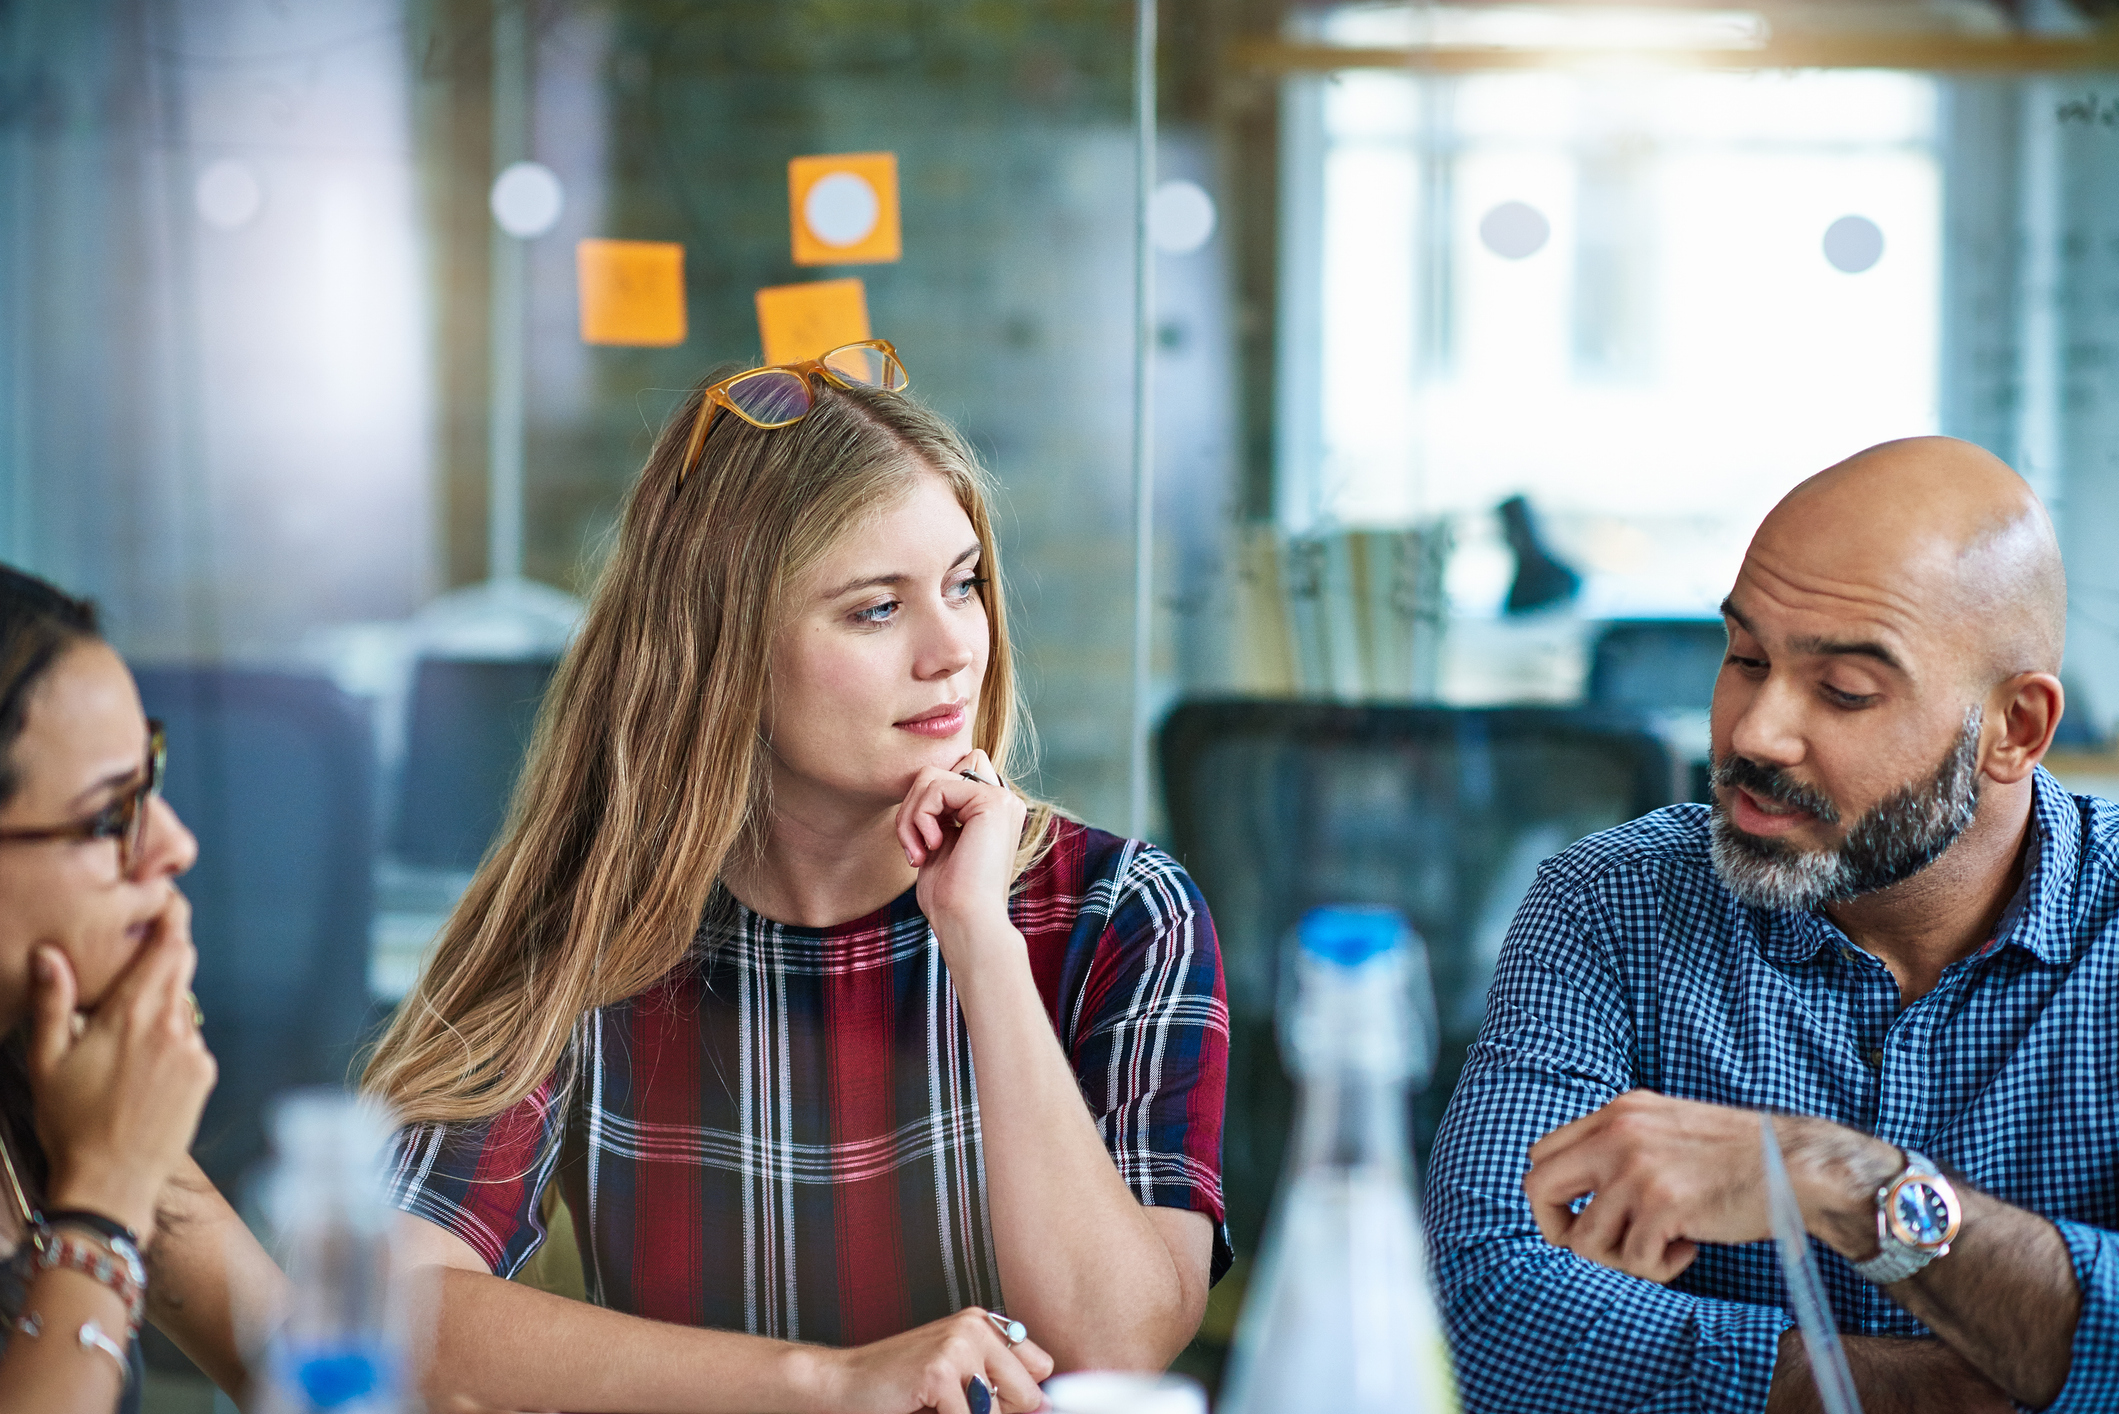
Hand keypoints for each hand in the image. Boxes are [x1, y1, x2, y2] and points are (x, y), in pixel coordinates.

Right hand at [28, 894, 215, 1244]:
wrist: (112, 1181)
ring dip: (164, 1004)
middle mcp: (173, 1025)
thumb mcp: (47, 1061)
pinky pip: (191, 1041)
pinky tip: (142, 1067)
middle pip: (182, 966)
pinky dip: (172, 1040)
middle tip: (141, 953)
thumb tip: (49, 952)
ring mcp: (194, 1051)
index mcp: (134, 1014)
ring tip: (127, 1032)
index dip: (172, 918)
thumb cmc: (70, 1122)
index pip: (167, 946)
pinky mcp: (205, 1075)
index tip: (168, 901)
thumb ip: (52, 1002)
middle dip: (166, 953)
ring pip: (184, 1006)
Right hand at [808, 1307, 1053, 1413]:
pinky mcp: (939, 1371)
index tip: (993, 1403)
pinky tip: (923, 1407)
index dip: (1020, 1399)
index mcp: (985, 1323)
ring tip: (939, 1406)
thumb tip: (1048, 1406)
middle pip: (1028, 1396)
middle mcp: (977, 1326)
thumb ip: (1001, 1380)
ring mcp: (958, 1346)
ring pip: (1000, 1413)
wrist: (845, 1381)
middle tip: (955, 1406)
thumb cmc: (901, 1383)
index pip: (1041, 1369)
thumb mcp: (959, 1373)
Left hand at [895, 750, 1027, 944]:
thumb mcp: (939, 843)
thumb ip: (938, 810)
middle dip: (914, 805)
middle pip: (939, 770)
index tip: (920, 844)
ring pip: (931, 776)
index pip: (948, 776)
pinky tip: (930, 846)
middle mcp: (1003, 800)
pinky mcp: (992, 801)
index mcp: (994, 811)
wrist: (967, 921)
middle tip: (913, 846)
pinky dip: (919, 817)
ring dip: (911, 814)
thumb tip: (924, 778)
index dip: (925, 804)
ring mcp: (1001, 798)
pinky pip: (934, 787)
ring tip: (917, 850)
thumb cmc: (950, 896)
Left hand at [1524, 1091, 1897, 1281]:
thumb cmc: (1739, 1159)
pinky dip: (1660, 1268)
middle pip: (1538, 1190)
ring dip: (1622, 1258)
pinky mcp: (1661, 1205)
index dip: (1553, 1197)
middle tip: (1605, 1246)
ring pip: (1584, 1241)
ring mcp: (1636, 1168)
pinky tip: (1690, 1248)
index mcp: (1618, 1112)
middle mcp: (1618, 1133)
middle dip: (1562, 1231)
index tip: (1582, 1217)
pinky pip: (1633, 1261)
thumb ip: (1623, 1147)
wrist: (1799, 1167)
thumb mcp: (1668, 1129)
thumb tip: (1578, 1193)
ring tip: (1663, 1245)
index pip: (1542, 1154)